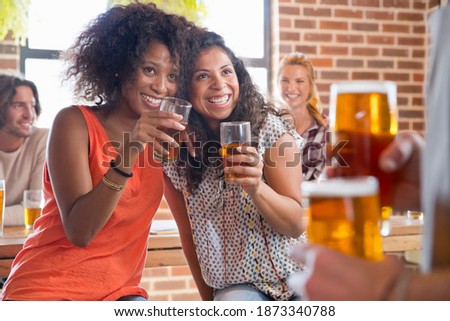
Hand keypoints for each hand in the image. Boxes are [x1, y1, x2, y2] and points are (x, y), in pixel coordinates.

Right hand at [129, 110, 184, 154]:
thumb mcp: (151, 125)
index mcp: (146, 114)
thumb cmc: (145, 133)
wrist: (131, 143)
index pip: (160, 113)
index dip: (170, 114)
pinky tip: (167, 152)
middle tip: (183, 128)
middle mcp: (143, 120)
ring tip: (176, 144)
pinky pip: (154, 143)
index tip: (180, 117)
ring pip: (159, 133)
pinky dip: (161, 148)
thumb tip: (179, 119)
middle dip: (173, 124)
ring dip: (169, 139)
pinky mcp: (140, 137)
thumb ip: (161, 122)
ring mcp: (141, 128)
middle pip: (161, 121)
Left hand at [223, 145, 263, 194]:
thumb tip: (221, 150)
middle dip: (237, 158)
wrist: (254, 186)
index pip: (253, 150)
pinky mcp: (255, 182)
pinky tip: (228, 179)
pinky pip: (244, 180)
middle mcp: (258, 164)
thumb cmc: (246, 173)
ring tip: (226, 170)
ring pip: (245, 169)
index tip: (237, 148)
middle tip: (228, 159)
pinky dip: (235, 180)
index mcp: (256, 157)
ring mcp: (258, 173)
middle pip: (248, 159)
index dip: (245, 149)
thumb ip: (232, 157)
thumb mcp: (240, 164)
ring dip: (234, 169)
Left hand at [288, 244, 402, 299]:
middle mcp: (311, 278)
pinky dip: (324, 309)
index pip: (296, 251)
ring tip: (338, 299)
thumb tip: (378, 259)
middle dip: (308, 281)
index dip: (299, 254)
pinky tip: (338, 306)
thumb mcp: (376, 261)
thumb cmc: (388, 282)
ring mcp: (314, 301)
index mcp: (321, 257)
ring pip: (306, 298)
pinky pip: (317, 310)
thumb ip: (363, 258)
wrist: (396, 303)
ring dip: (318, 298)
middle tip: (326, 284)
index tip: (300, 256)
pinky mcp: (320, 315)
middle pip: (297, 279)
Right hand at [326, 131, 422, 212]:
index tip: (331, 141)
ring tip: (331, 175)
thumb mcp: (412, 143)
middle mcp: (366, 162)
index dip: (338, 140)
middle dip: (332, 158)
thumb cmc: (423, 158)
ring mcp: (368, 180)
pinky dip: (345, 196)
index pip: (351, 140)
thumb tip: (385, 164)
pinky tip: (339, 193)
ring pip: (345, 177)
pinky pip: (356, 196)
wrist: (432, 184)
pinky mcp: (372, 196)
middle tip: (329, 157)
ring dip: (335, 176)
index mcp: (372, 145)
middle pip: (343, 159)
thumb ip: (400, 148)